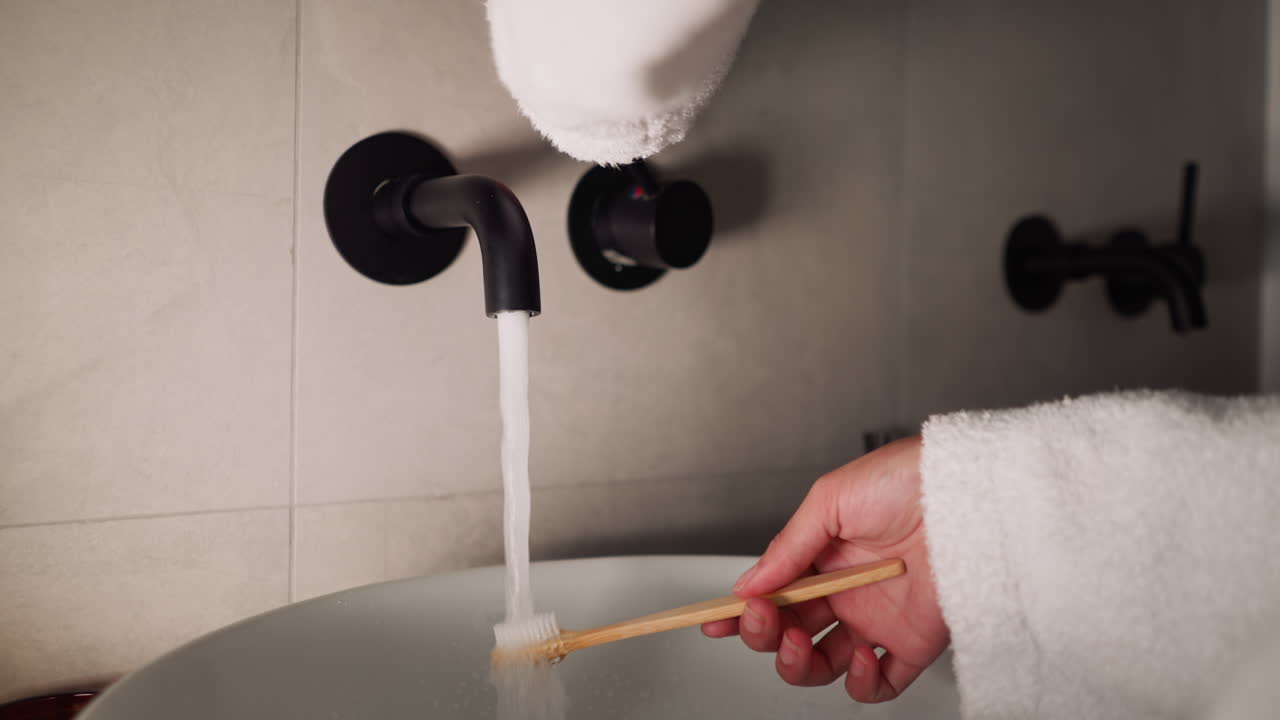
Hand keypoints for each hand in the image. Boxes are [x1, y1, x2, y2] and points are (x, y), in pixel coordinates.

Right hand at [702, 436, 948, 702]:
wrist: (967, 492)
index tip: (716, 620)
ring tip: (799, 643)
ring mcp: (877, 619)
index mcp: (822, 558)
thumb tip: (749, 583)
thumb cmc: (906, 479)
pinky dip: (861, 683)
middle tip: (764, 619)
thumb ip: (788, 546)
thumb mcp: (830, 500)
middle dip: (764, 635)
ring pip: (824, 665)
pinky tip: (859, 656)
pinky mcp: (913, 641)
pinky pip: (880, 682)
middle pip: (789, 634)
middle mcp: (846, 592)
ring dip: (800, 665)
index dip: (741, 613)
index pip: (772, 594)